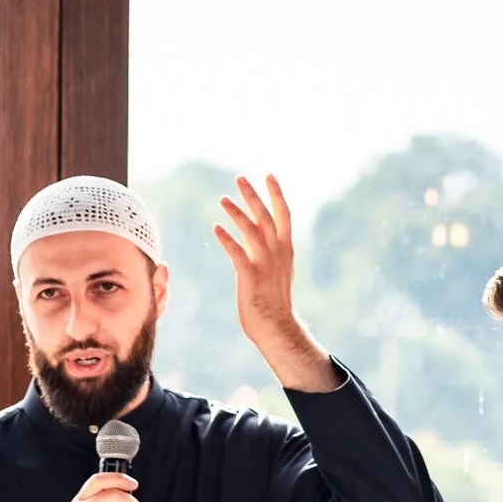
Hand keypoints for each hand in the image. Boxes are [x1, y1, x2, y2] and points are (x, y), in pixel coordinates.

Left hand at [213, 174, 338, 393]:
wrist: (276, 326)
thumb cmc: (273, 298)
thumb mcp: (277, 268)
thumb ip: (270, 248)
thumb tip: (260, 231)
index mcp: (286, 248)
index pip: (284, 215)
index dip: (276, 194)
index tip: (269, 175)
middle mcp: (277, 253)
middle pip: (266, 217)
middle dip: (253, 196)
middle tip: (240, 178)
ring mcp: (265, 264)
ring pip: (252, 231)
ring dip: (237, 213)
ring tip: (223, 199)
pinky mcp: (251, 278)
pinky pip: (238, 254)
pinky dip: (228, 239)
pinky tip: (216, 228)